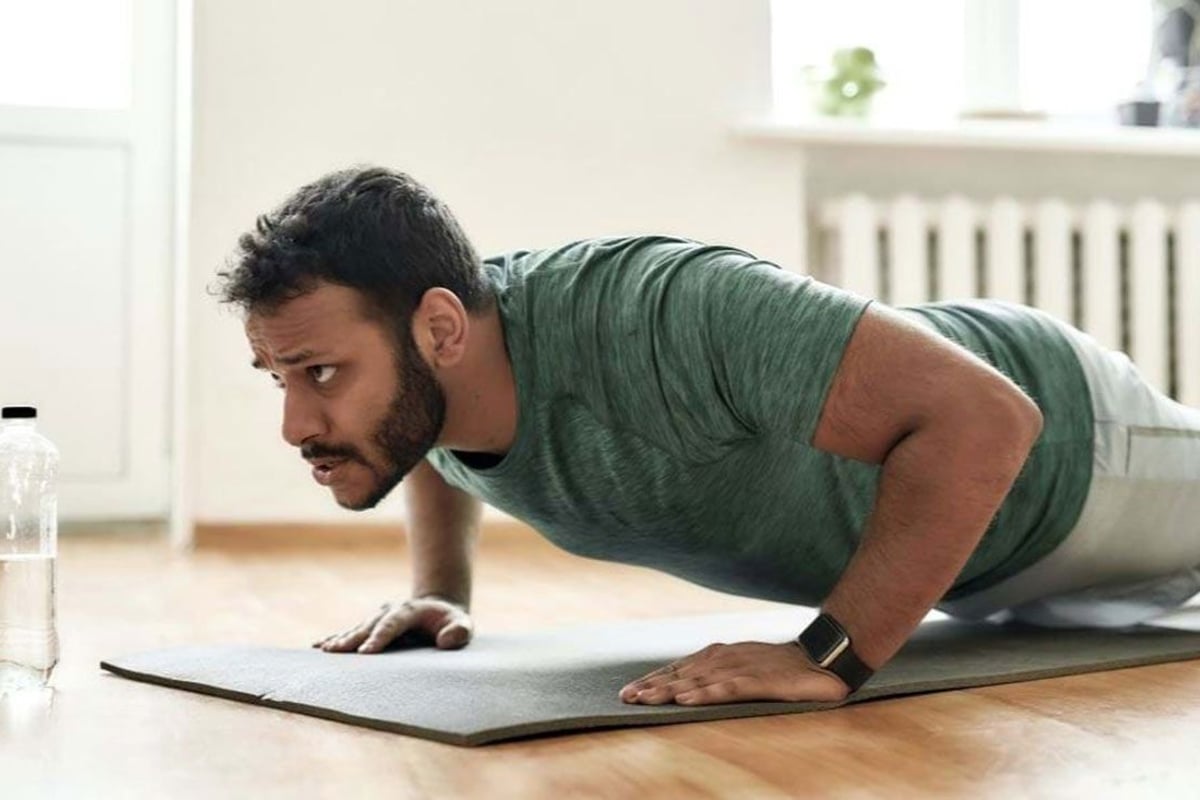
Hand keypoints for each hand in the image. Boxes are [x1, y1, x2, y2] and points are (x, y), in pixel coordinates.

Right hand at [312, 596, 472, 653]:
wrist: (439, 609)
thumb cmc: (452, 622)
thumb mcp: (463, 625)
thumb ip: (460, 631)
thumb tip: (445, 641)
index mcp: (410, 610)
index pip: (393, 623)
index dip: (380, 637)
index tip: (367, 652)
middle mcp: (391, 610)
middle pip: (369, 625)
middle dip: (353, 639)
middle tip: (337, 652)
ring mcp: (379, 617)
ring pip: (358, 628)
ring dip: (341, 639)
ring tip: (325, 650)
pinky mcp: (372, 626)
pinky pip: (352, 632)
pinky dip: (336, 638)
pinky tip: (318, 646)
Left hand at [618, 641, 849, 705]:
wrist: (821, 660)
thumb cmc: (779, 667)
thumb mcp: (743, 667)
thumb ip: (719, 675)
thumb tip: (688, 689)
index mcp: (718, 656)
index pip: (679, 669)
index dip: (653, 680)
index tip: (629, 692)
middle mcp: (724, 660)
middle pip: (681, 675)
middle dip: (652, 686)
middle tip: (626, 697)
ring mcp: (740, 669)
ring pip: (697, 681)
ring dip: (669, 690)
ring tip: (646, 699)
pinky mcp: (758, 681)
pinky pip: (727, 688)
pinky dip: (705, 694)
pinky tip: (687, 701)